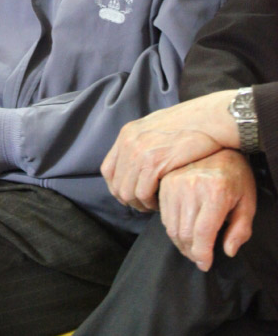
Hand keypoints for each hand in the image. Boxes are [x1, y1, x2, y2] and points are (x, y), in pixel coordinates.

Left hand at [102, 90, 239, 211]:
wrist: (209, 118)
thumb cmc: (189, 124)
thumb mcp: (156, 127)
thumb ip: (142, 142)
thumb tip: (136, 159)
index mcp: (127, 133)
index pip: (108, 169)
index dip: (117, 187)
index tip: (130, 196)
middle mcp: (128, 142)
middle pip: (116, 184)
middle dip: (129, 199)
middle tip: (144, 205)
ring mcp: (139, 152)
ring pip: (127, 191)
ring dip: (139, 203)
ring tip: (153, 205)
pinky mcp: (154, 162)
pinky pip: (142, 193)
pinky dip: (150, 202)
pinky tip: (160, 203)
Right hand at [159, 149, 255, 271]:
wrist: (218, 147)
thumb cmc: (236, 177)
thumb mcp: (248, 203)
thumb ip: (241, 230)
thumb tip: (227, 251)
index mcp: (215, 192)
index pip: (202, 234)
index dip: (202, 255)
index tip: (205, 264)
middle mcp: (191, 187)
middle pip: (183, 233)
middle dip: (191, 252)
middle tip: (199, 258)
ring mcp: (175, 183)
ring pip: (170, 225)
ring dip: (180, 242)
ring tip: (191, 247)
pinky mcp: (165, 182)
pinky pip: (163, 214)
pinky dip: (171, 227)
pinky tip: (182, 230)